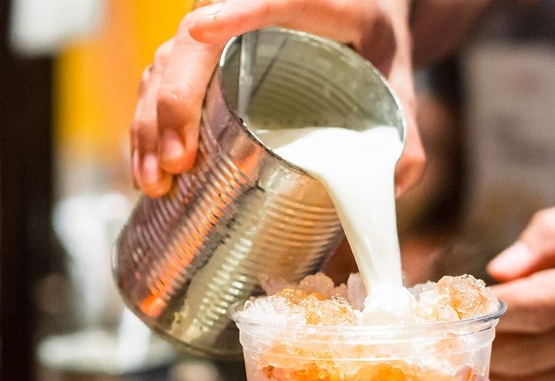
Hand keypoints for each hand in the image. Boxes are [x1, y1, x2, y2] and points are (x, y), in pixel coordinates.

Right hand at [131, 0, 424, 197]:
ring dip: (150, 123)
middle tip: (178, 163)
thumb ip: (406, 134)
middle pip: (195, 44)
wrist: (359, 19)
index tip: (201, 30)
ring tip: (157, 179)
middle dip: (174, 102)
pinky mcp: (206, 60)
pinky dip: (148, 124)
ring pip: (167, 65)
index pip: (269, 1)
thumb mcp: (398, 83)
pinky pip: (163, 82)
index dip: (233, 13)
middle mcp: (250, 10)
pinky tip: (148, 168)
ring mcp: (221, 34)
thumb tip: (392, 188)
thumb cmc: (377, 49)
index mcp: (311, 4)